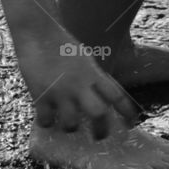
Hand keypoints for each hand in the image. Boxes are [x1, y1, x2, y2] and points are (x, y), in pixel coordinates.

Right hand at [15, 29, 137, 137]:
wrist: (37, 31)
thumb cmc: (61, 43)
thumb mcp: (85, 58)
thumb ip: (93, 77)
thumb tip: (101, 96)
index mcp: (92, 73)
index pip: (117, 96)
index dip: (127, 113)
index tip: (131, 124)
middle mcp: (79, 84)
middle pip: (99, 114)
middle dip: (102, 130)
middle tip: (99, 136)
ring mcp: (60, 91)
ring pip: (71, 123)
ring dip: (71, 127)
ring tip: (69, 125)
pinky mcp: (40, 94)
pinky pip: (46, 120)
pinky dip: (47, 122)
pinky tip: (46, 119)